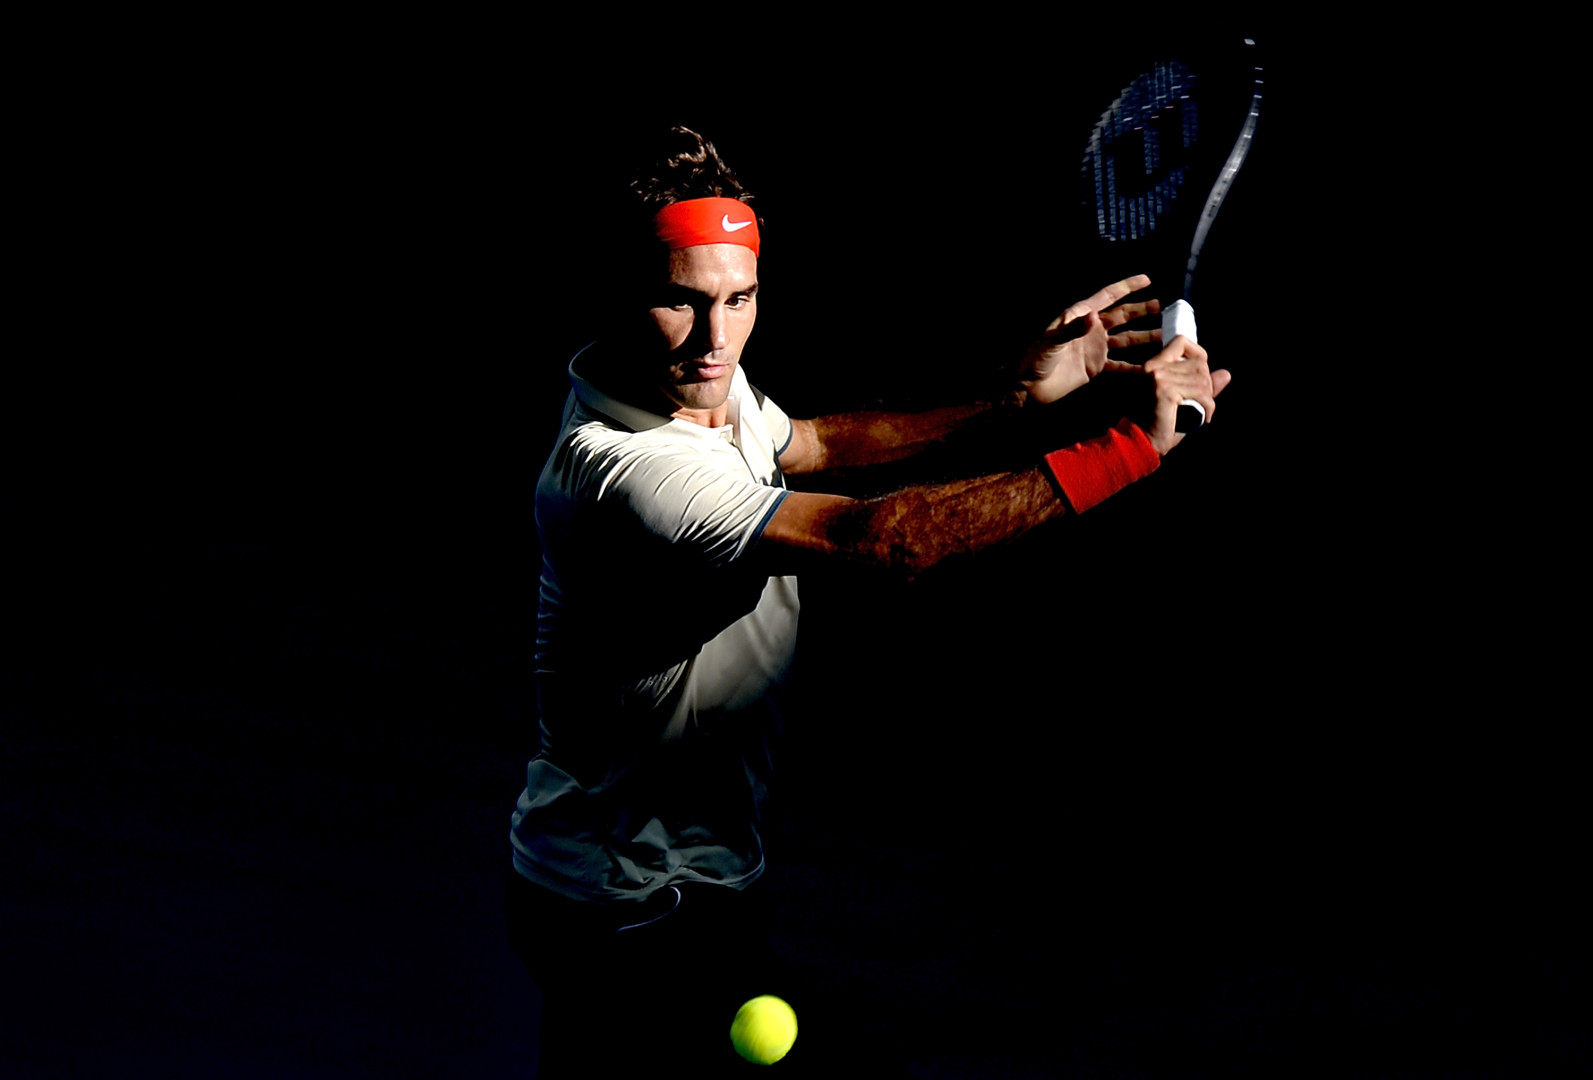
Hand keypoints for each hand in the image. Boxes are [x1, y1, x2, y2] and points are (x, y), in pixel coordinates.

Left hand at [1019, 274, 1162, 404]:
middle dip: (1141, 310)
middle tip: (1163, 307)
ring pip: (1125, 339)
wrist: (1030, 386)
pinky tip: (1150, 367)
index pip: (1107, 297)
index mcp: (1080, 317)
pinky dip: (1134, 367)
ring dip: (1144, 336)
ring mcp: (1095, 348)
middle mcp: (1091, 329)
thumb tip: (1095, 317)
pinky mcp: (1096, 367)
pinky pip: (1120, 365)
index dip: (1126, 287)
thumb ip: (1074, 329)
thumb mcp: (1052, 341)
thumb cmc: (1036, 359)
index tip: (1146, 279)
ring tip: (1164, 334)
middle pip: (1121, 316)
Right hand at [1143, 336, 1231, 454]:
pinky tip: (1200, 419)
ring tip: (1198, 413)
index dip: (1198, 353)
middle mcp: (1154, 367)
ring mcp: (1159, 378)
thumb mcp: (1182, 400)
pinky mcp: (1165, 391)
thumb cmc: (1160, 425)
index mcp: (1153, 365)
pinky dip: (1207, 409)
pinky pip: (1201, 394)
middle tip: (1200, 404)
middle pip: (1198, 364)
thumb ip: (1202, 385)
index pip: (1181, 342)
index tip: (1201, 373)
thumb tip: (1226, 374)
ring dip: (1207, 399)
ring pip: (1202, 380)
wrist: (1140, 442)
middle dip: (1206, 385)